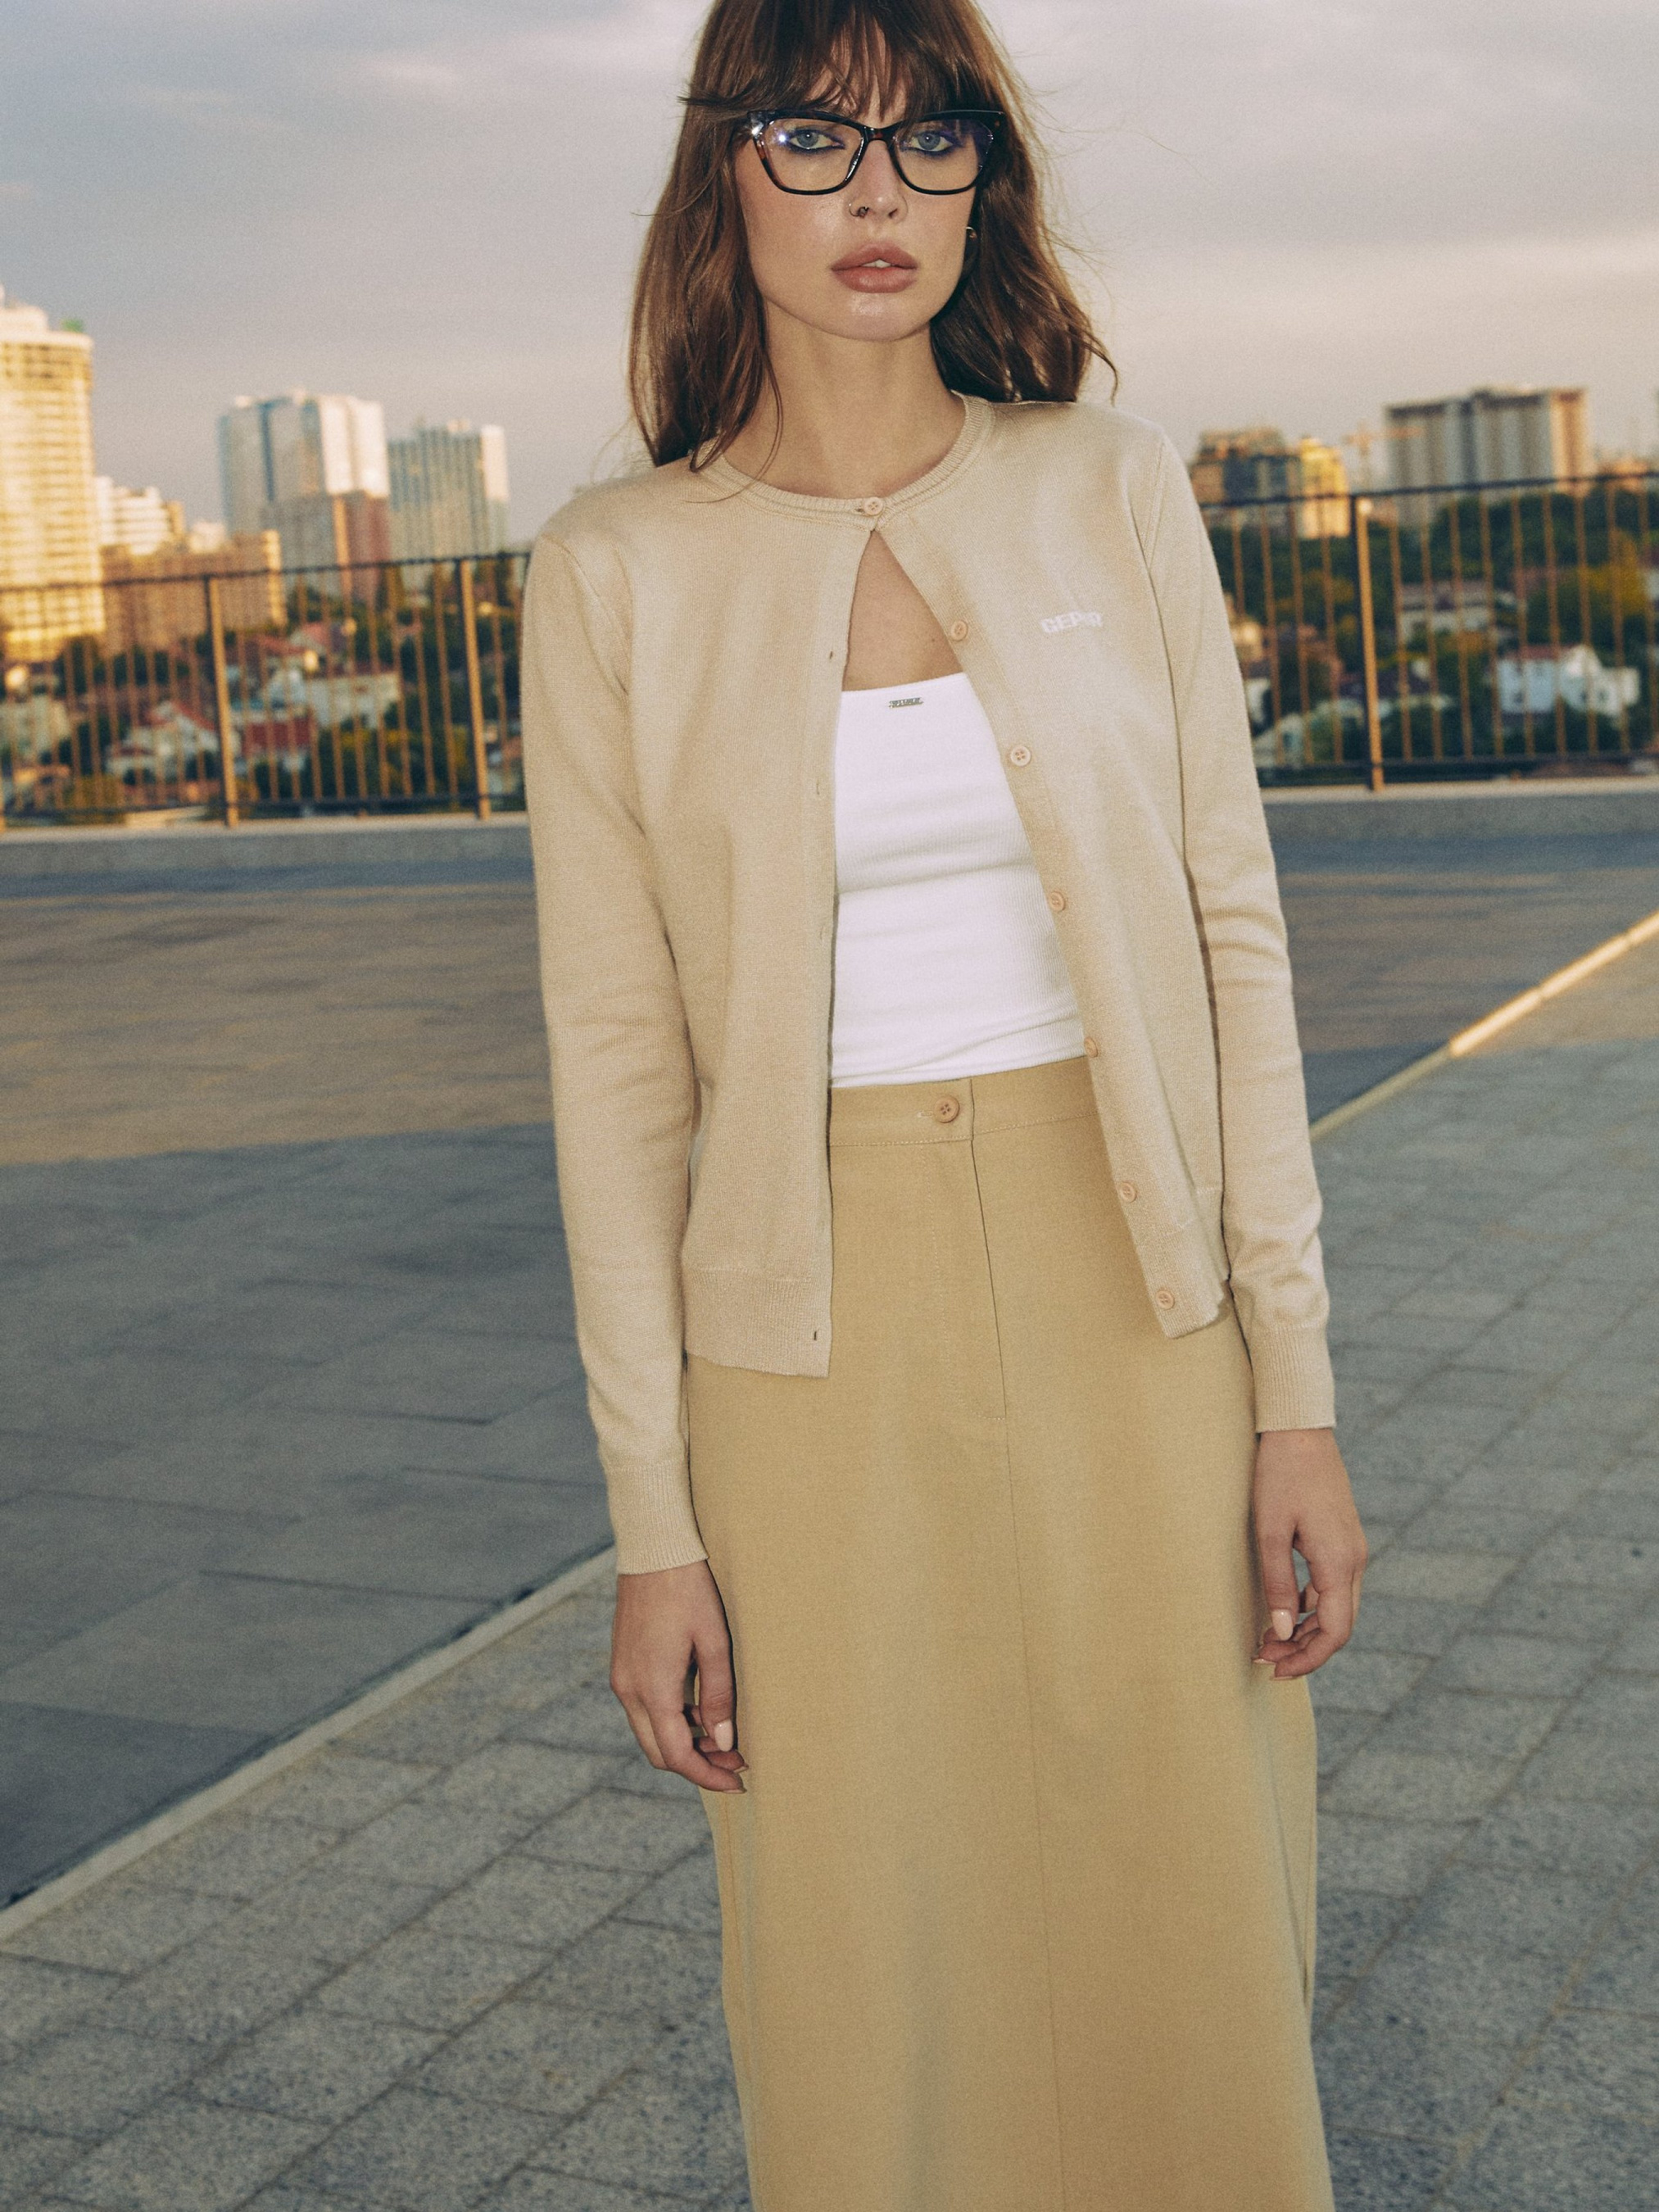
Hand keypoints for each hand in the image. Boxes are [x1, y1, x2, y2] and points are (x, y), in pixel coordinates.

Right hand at [610, 1559, 745, 1791]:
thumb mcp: (714, 1642)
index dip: (707, 1775)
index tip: (737, 1781)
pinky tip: (700, 1711)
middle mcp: (629, 1689)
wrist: (653, 1550)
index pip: (676, 1755)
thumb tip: (724, 1742)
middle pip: (659, 1752)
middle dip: (697, 1765)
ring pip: (650, 1733)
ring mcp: (621, 1678)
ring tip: (724, 1738)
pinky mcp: (622, 1665)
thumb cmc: (689, 1590)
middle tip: (735, 1763)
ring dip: (684, 1743)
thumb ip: (718, 1696)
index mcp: (652, 1687)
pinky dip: (671, 1721)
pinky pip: (645, 1710)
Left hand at [1252, 1427, 1367, 1679]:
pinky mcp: (1342, 1540)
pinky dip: (1310, 1607)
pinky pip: (1332, 1587)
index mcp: (1340, 1562)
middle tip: (1263, 1659)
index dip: (1308, 1659)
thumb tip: (1281, 1633)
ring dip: (1306, 1630)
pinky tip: (1283, 1611)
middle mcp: (1354, 1561)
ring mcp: (1352, 1550)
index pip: (1335, 1632)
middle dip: (1304, 1650)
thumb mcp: (1269, 1531)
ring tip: (1267, 1641)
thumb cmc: (1280, 1476)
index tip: (1275, 1670)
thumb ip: (1276, 1584)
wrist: (1300, 1430)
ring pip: (1337, 1608)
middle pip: (1338, 1626)